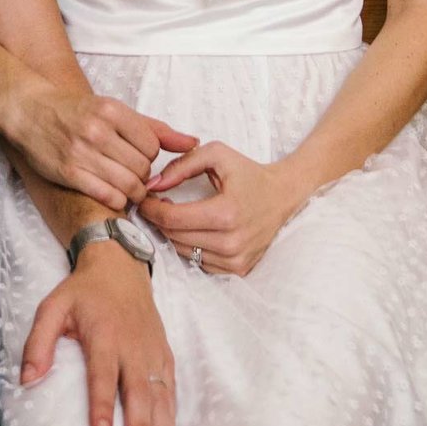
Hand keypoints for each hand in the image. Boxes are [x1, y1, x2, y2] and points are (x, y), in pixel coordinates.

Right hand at [0, 65, 195, 209]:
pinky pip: (109, 196)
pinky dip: (117, 200)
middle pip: (143, 167)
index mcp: (112, 111)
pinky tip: (112, 193)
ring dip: (134, 192)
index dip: (150, 157)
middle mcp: (98, 130)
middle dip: (143, 176)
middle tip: (132, 175)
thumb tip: (193, 142)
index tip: (139, 158)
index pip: (152, 146)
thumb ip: (155, 128)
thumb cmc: (76, 112)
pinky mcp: (69, 173)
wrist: (30, 112)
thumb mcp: (114, 110)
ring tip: (126, 187)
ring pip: (130, 185)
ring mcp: (82, 152)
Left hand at [20, 245, 176, 425]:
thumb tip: (27, 380)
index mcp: (104, 334)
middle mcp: (133, 345)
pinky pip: (171, 389)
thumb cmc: (82, 292)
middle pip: (138, 391)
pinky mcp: (164, 354)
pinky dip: (172, 416)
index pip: (103, 375)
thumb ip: (38, 342)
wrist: (120, 267)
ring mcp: (152, 351)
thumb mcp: (52, 307)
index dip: (102, 404)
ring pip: (160, 395)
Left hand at [136, 141, 310, 276]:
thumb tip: (153, 185)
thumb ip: (182, 165)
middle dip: (158, 219)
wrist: (283, 196)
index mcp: (226, 213)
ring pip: (183, 251)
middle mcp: (232, 242)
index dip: (151, 208)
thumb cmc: (249, 174)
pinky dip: (190, 246)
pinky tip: (194, 229)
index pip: (172, 219)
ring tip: (174, 214)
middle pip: (174, 237)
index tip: (144, 198)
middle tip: (155, 203)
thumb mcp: (217, 155)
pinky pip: (199, 261)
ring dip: (173, 233)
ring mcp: (236, 260)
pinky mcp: (238, 269)